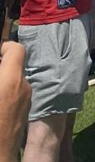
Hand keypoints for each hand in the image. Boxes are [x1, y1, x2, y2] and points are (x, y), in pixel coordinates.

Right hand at [0, 42, 30, 161]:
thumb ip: (0, 77)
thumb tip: (1, 68)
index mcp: (11, 80)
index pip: (16, 50)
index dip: (3, 47)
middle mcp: (23, 88)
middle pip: (14, 66)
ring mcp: (25, 102)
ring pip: (13, 82)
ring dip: (1, 82)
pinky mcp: (22, 114)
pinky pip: (13, 96)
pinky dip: (3, 95)